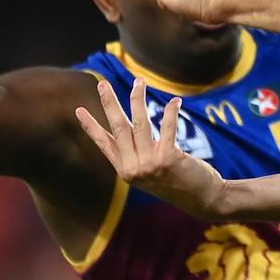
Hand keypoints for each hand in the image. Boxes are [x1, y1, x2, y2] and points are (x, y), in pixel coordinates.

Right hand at [75, 78, 227, 219]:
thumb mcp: (149, 172)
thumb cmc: (175, 181)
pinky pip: (167, 127)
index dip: (91, 126)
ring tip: (139, 81)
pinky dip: (170, 112)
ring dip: (138, 99)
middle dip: (109, 103)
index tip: (78, 110)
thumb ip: (136, 154)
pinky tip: (175, 101)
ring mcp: (149, 164)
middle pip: (118, 128)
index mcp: (125, 170)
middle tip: (103, 84)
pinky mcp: (168, 159)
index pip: (104, 143)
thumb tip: (127, 126)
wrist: (201, 198)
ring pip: (140, 123)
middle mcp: (133, 168)